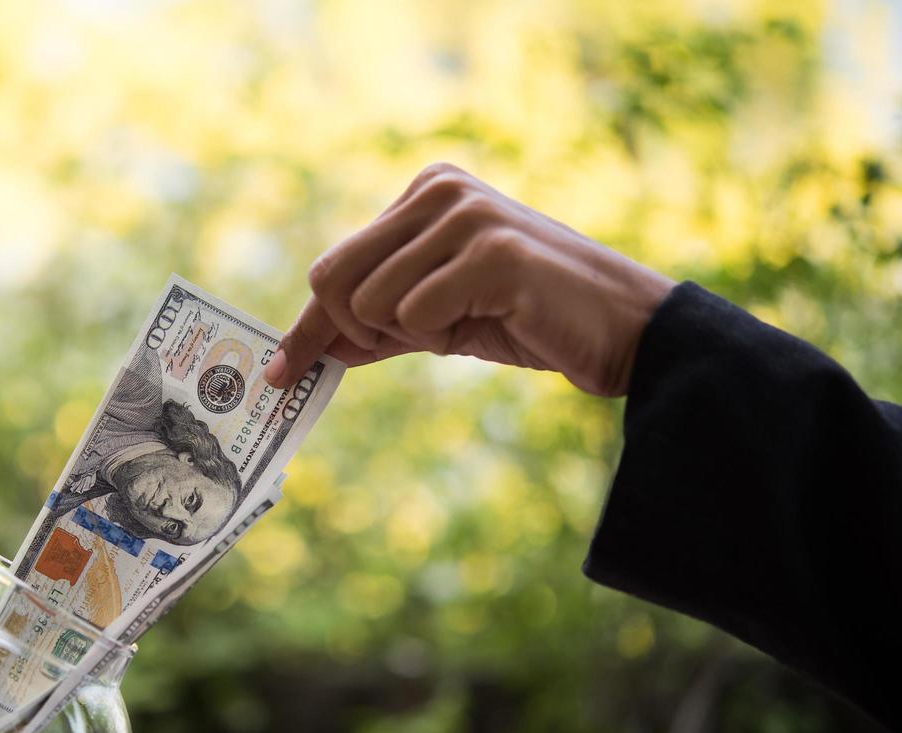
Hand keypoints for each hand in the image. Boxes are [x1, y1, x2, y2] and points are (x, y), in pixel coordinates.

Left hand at [263, 163, 674, 396]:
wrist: (622, 329)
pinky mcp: (491, 253)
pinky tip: (492, 319)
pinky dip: (442, 338)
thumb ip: (375, 325)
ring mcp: (466, 216)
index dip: (310, 325)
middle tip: (414, 340)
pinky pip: (414, 317)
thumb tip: (307, 352)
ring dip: (413, 335)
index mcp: (425, 191)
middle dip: (355, 331)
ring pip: (370, 304)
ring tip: (469, 320)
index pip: (335, 264)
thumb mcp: (438, 317)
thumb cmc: (527, 318)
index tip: (280, 372)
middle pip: (333, 280)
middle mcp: (439, 191)